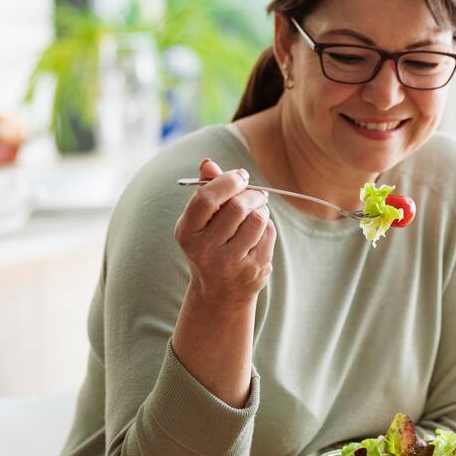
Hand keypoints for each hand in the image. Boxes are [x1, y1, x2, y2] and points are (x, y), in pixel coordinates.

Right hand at [174, 158, 275, 305]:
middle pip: (237, 207)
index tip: (241, 176)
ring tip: (256, 211)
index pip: (206, 199)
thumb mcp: (201, 221)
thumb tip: (208, 162)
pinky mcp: (254, 269)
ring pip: (257, 218)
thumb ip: (206, 190)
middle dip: (251, 193)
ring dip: (261, 208)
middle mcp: (205, 251)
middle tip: (255, 193)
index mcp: (187, 233)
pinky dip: (267, 225)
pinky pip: (269, 233)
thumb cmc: (210, 244)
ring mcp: (230, 263)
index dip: (227, 181)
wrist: (220, 292)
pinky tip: (258, 232)